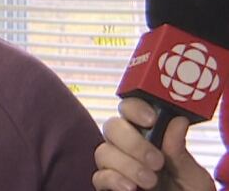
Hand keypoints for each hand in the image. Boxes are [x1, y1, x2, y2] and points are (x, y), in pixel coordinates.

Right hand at [92, 98, 215, 190]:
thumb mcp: (192, 176)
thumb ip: (180, 152)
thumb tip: (178, 120)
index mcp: (149, 135)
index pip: (131, 108)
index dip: (135, 108)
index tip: (152, 120)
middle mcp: (128, 147)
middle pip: (112, 127)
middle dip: (132, 142)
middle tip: (156, 162)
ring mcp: (116, 166)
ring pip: (103, 151)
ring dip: (127, 165)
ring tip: (150, 182)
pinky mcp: (108, 185)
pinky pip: (99, 176)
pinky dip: (113, 180)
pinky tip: (131, 188)